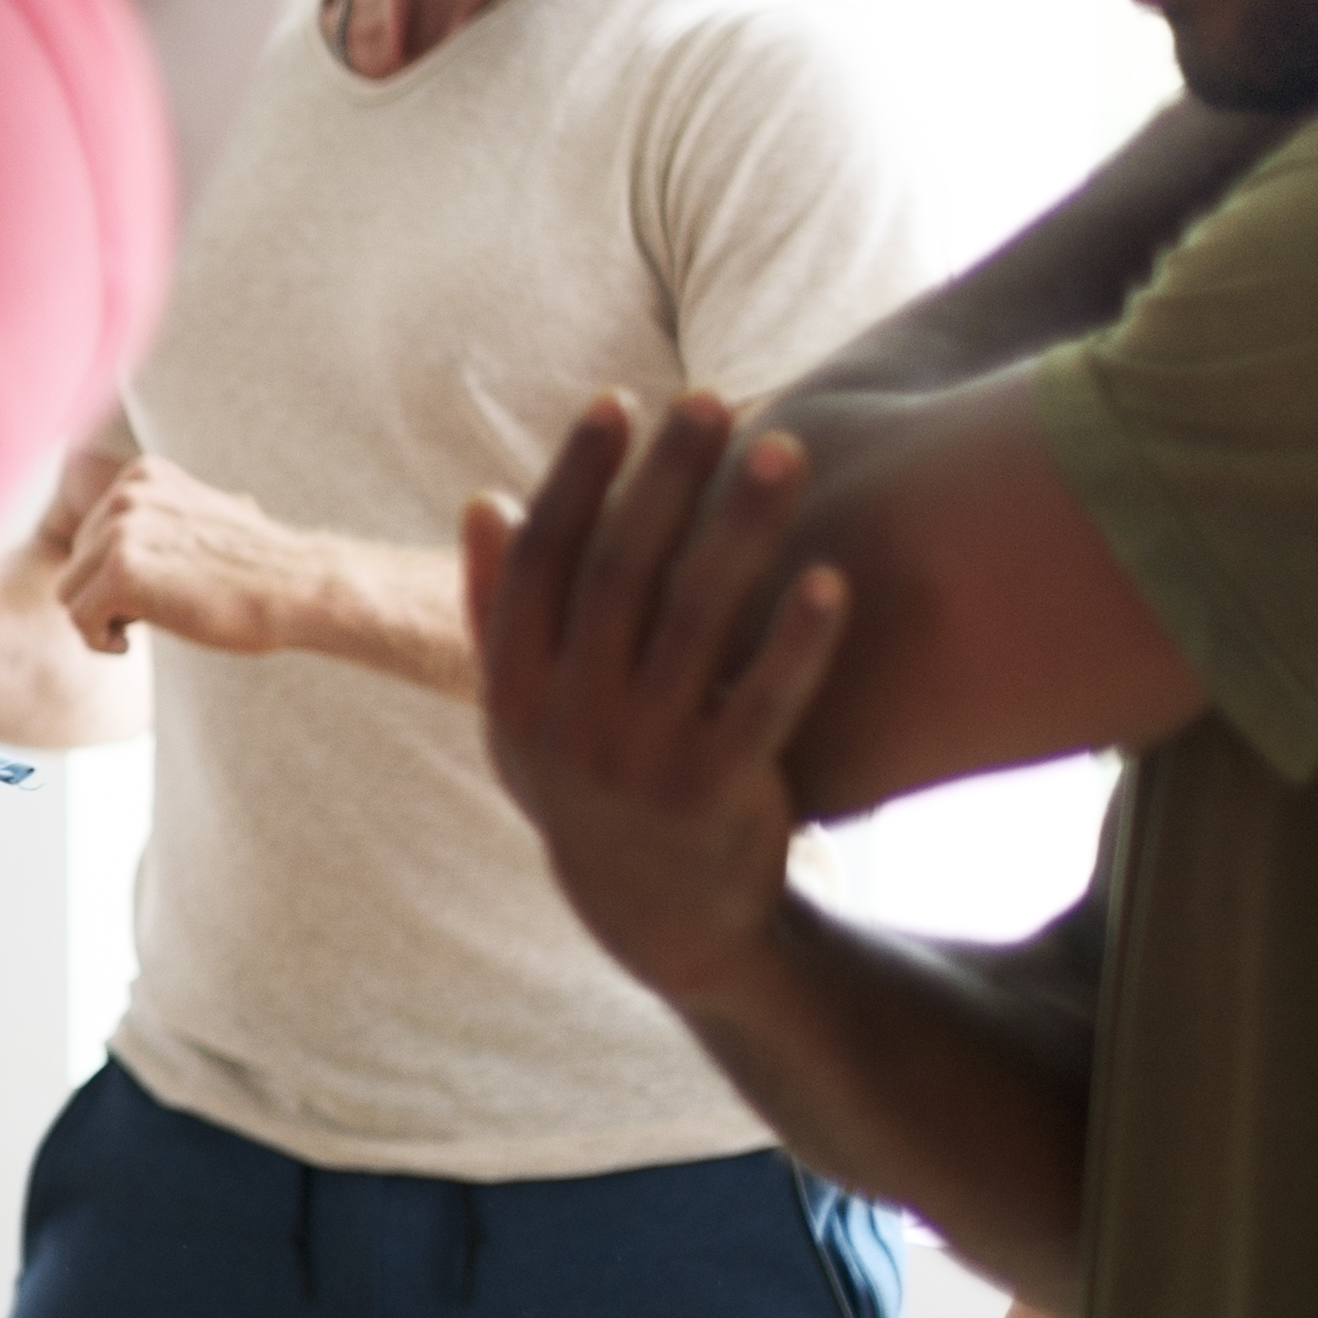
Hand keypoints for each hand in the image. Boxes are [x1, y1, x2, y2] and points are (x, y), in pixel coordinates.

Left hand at [59, 453, 318, 656]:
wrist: (298, 590)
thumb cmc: (254, 569)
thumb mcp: (197, 520)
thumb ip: (157, 516)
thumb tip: (119, 490)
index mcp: (142, 476)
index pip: (89, 536)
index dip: (112, 571)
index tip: (157, 585)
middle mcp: (126, 494)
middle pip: (74, 563)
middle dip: (104, 595)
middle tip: (155, 609)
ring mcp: (121, 530)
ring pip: (69, 592)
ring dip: (100, 619)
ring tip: (146, 624)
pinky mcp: (120, 571)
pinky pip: (78, 619)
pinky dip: (98, 641)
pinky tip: (131, 644)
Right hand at [472, 390, 850, 1011]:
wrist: (656, 917)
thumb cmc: (593, 784)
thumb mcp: (527, 711)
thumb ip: (502, 612)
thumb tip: (487, 501)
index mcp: (513, 690)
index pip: (540, 562)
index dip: (576, 478)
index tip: (618, 402)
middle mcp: (566, 722)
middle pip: (619, 574)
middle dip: (664, 479)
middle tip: (714, 400)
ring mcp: (640, 760)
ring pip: (693, 622)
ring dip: (739, 528)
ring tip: (786, 449)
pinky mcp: (716, 794)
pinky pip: (762, 703)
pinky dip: (796, 642)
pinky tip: (830, 580)